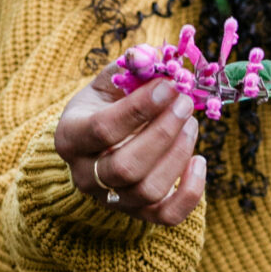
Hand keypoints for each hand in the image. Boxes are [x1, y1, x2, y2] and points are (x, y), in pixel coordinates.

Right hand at [54, 63, 205, 225]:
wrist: (96, 147)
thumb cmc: (105, 107)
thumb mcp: (107, 82)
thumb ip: (129, 67)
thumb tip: (156, 55)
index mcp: (71, 137)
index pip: (103, 128)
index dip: (140, 107)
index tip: (169, 85)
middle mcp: (85, 175)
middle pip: (126, 166)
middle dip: (163, 132)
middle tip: (186, 103)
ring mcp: (111, 200)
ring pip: (148, 190)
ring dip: (178, 154)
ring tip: (191, 123)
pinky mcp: (138, 215)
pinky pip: (168, 216)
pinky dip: (191, 192)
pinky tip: (199, 161)